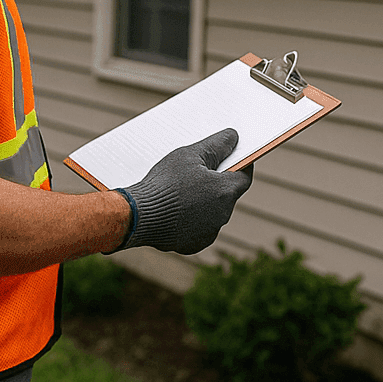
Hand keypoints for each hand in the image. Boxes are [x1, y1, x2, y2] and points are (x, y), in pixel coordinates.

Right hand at [111, 129, 253, 253]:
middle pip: (227, 195)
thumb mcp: (189, 155)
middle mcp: (222, 215)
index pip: (244, 176)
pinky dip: (191, 219)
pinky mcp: (193, 244)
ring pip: (212, 212)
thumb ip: (216, 146)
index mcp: (225, 191)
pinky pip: (198, 228)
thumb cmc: (164, 183)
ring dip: (204, 202)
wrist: (137, 215)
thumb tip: (233, 137)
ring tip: (182, 191)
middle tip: (198, 172)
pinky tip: (175, 209)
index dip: (240, 165)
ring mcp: (208, 232)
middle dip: (216, 183)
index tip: (232, 158)